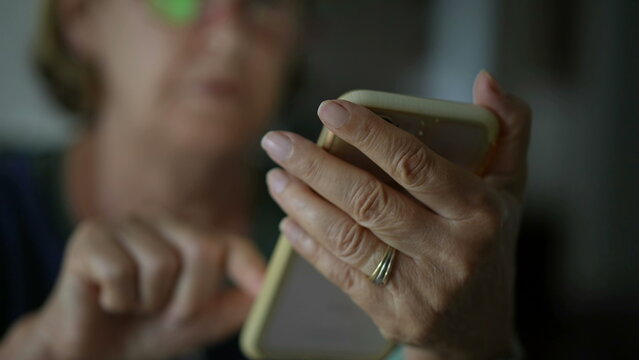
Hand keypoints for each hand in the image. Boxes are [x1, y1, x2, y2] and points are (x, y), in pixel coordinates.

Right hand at [1, 216, 264, 359]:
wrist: (92, 350)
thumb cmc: (146, 329)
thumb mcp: (200, 321)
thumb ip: (235, 304)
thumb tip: (268, 289)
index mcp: (191, 234)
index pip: (230, 243)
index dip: (249, 266)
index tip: (263, 288)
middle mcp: (162, 219)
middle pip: (203, 249)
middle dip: (189, 299)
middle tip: (165, 314)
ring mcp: (125, 223)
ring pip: (161, 263)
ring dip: (148, 302)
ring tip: (133, 304)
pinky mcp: (90, 235)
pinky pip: (121, 270)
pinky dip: (118, 299)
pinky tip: (108, 299)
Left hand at [260, 71, 530, 358]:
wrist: (479, 327)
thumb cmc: (488, 243)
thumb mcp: (511, 187)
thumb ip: (509, 127)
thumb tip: (485, 79)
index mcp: (480, 211)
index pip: (416, 165)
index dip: (369, 134)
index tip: (328, 109)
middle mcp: (451, 251)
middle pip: (370, 201)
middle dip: (315, 166)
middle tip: (277, 141)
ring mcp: (420, 288)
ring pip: (348, 237)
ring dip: (303, 203)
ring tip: (276, 176)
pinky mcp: (392, 313)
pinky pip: (340, 273)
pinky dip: (309, 244)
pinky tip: (288, 220)